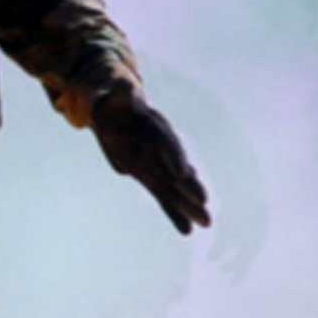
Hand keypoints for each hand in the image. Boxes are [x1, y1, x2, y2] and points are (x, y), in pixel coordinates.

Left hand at [91, 85, 211, 234]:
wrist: (114, 110)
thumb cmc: (113, 99)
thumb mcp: (112, 93)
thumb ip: (117, 93)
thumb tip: (120, 86)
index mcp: (153, 129)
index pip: (166, 144)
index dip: (174, 157)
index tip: (182, 173)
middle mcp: (160, 150)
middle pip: (178, 170)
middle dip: (190, 187)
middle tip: (204, 204)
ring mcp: (156, 165)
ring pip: (174, 189)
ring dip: (188, 206)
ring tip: (206, 223)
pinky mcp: (148, 176)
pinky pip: (163, 198)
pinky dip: (173, 214)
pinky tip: (186, 231)